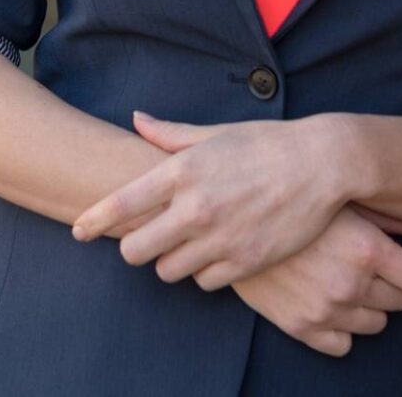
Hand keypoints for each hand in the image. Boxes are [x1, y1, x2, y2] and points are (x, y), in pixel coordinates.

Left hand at [71, 111, 353, 289]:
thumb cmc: (266, 144)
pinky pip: (204, 282)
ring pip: (168, 272)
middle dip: (135, 248)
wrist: (323, 164)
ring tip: (185, 245)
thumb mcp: (215, 133)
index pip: (121, 205)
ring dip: (170, 262)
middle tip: (145, 241)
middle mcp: (195, 208)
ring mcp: (220, 239)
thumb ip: (170, 134)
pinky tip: (214, 254)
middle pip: (136, 251)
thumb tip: (136, 120)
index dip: (93, 220)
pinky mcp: (245, 261)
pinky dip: (204, 272)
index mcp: (182, 171)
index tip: (78, 230)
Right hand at [230, 203, 401, 356]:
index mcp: (366, 249)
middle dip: (394, 281)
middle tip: (377, 263)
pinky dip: (342, 329)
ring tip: (352, 279)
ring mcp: (325, 309)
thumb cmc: (290, 198)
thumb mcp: (340, 198)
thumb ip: (385, 216)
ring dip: (370, 304)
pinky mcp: (300, 326)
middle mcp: (351, 284)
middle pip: (400, 301)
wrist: (231, 215)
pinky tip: (332, 303)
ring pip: (375, 324)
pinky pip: (342, 345)